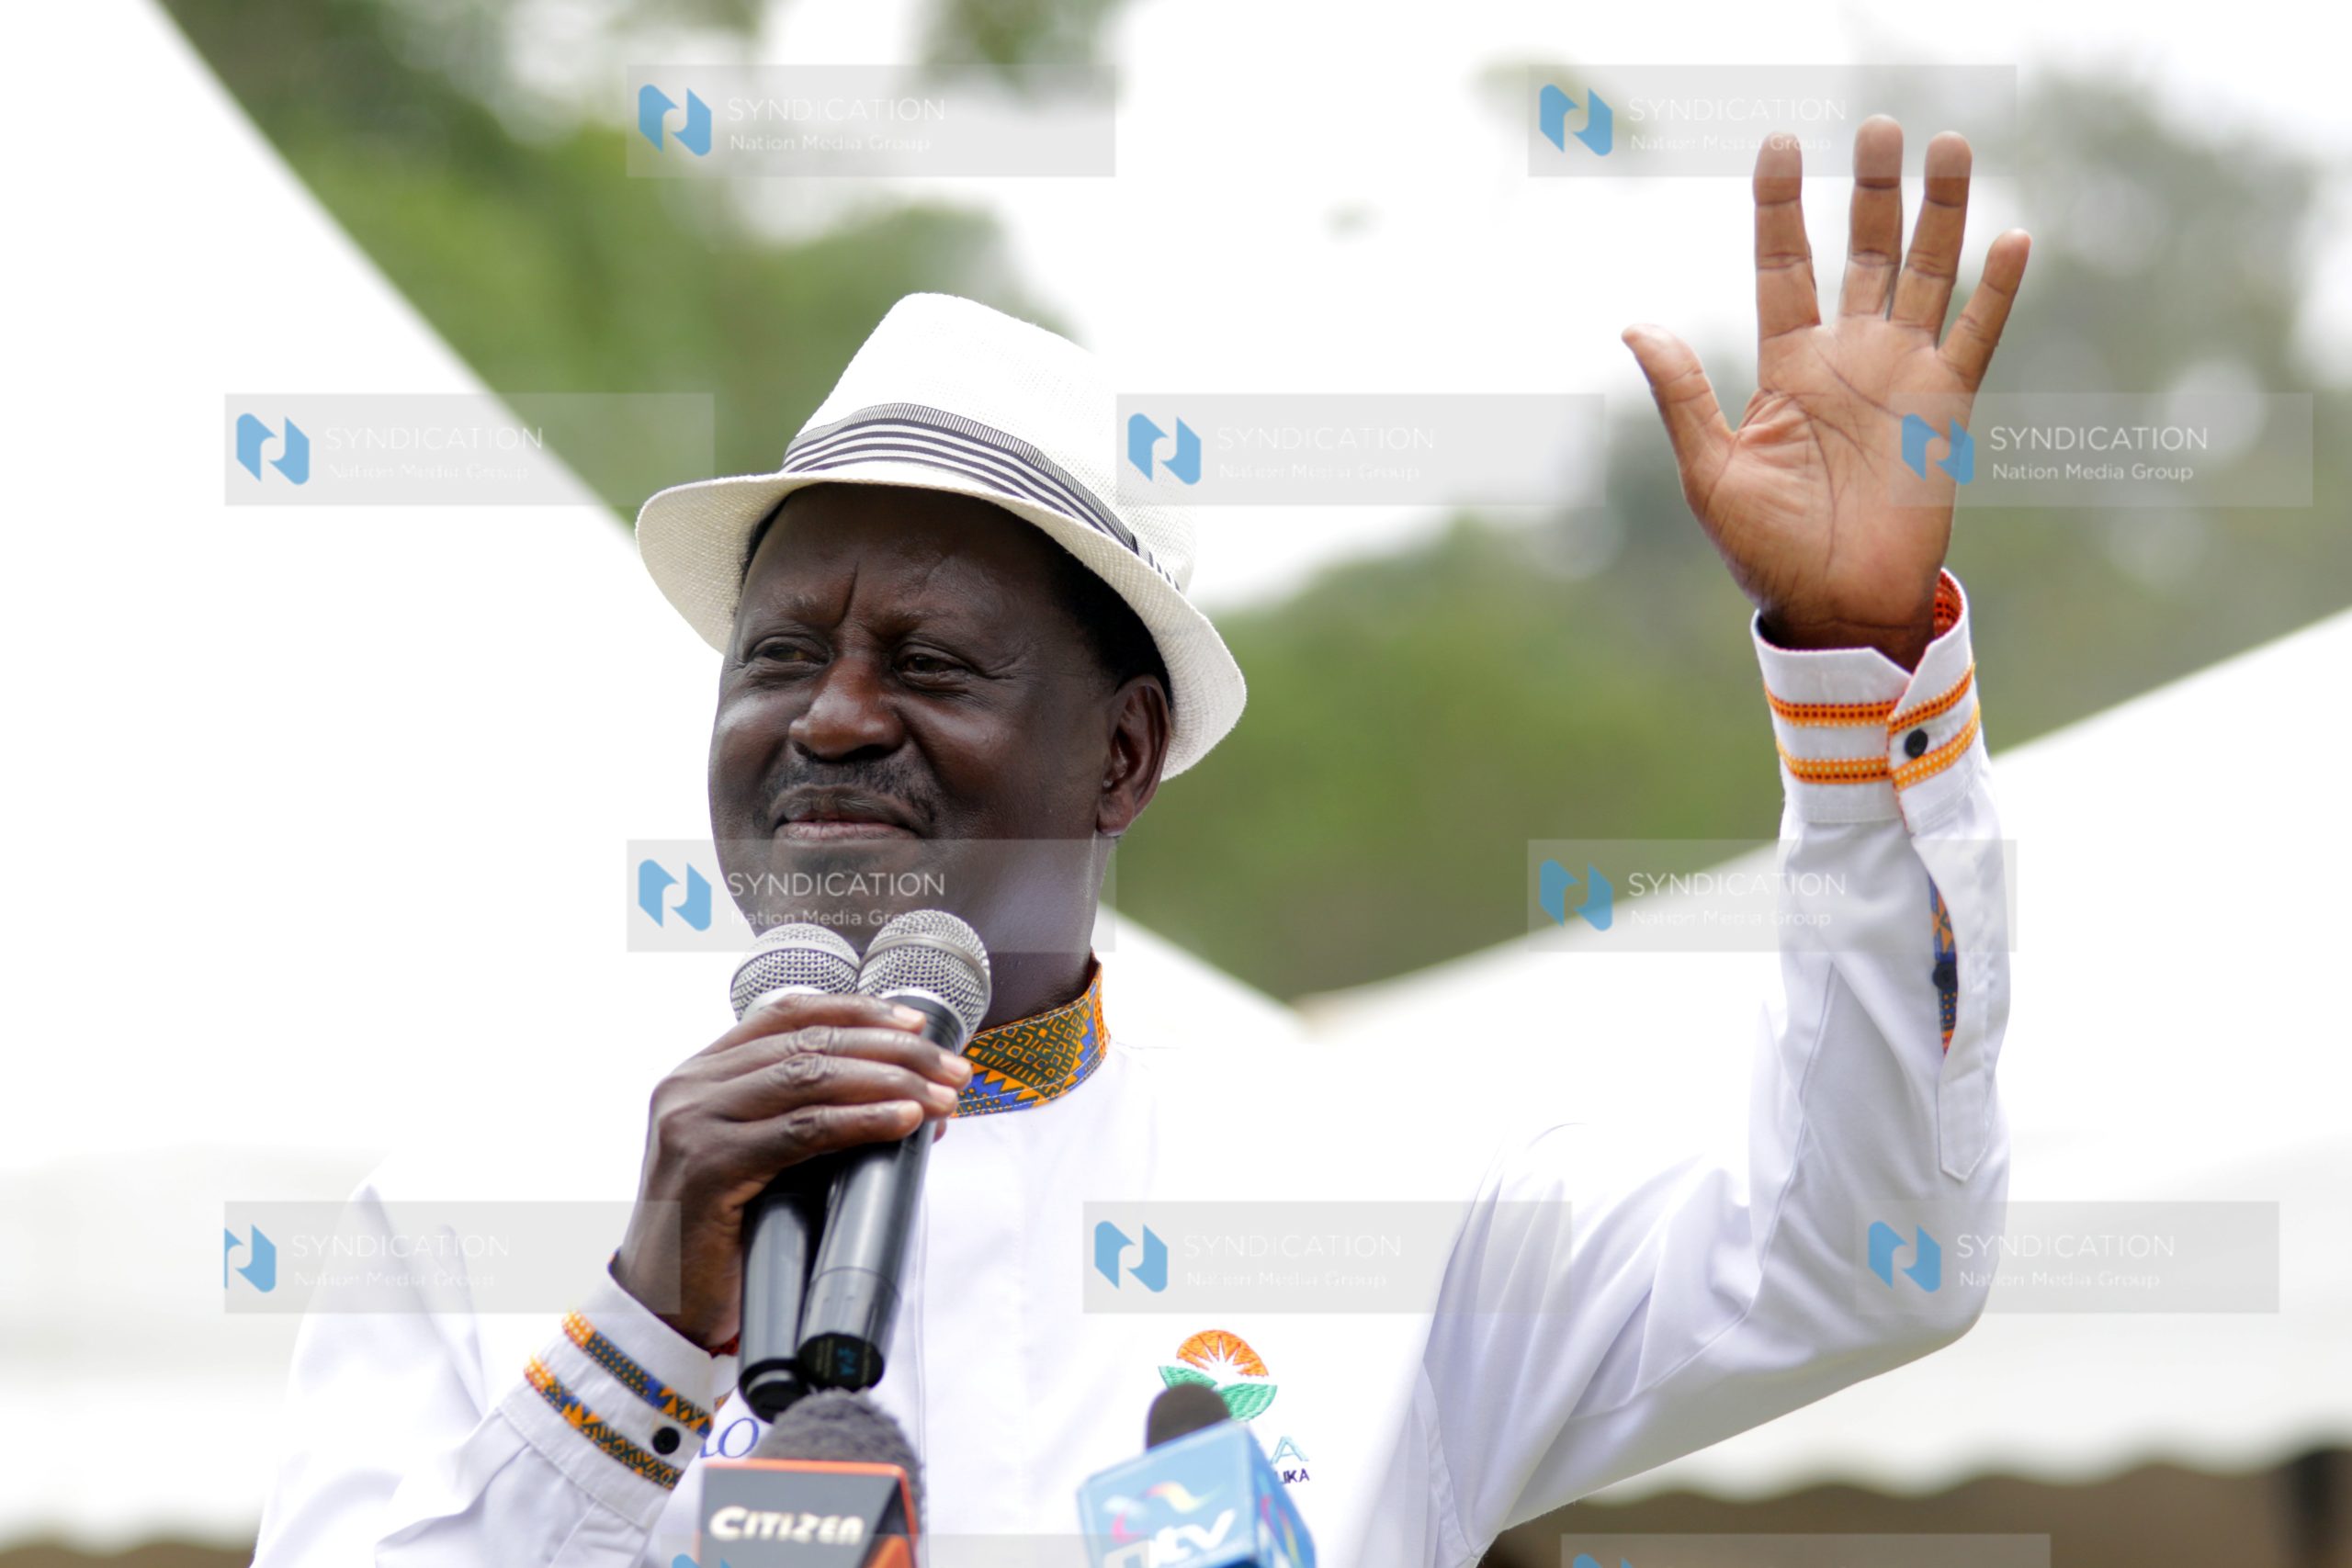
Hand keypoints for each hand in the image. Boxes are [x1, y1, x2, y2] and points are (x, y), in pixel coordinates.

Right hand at [611, 993, 971, 1349]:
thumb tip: (908, 1099)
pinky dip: (861, 1121)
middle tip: (951, 1068)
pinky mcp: (709, 1167)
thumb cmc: (718, 1237)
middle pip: (809, 1042)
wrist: (660, 1307)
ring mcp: (695, 1123)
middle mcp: (691, 1087)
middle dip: (893, 1050)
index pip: (786, 1014)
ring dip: (889, 1080)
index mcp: (699, 1074)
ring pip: (810, 1077)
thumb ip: (804, 1118)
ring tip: (940, 1096)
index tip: (916, 1024)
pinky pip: (802, 1131)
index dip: (858, 1011)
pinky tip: (902, 1121)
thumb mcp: (755, 1159)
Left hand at [1623, 117, 2030, 668]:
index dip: (1781, 206)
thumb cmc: (1765, 550)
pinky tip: (2012, 238)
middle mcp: (1848, 358)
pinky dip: (1996, 290)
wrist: (1834, 605)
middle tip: (1881, 124)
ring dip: (1941, 213)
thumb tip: (1634, 328)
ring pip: (1927, 275)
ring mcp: (1902, 377)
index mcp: (1787, 367)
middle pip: (1863, 252)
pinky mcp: (1947, 408)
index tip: (1779, 144)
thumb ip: (1682, 394)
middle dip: (1871, 189)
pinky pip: (1977, 337)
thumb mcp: (1710, 470)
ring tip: (1948, 146)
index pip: (1783, 266)